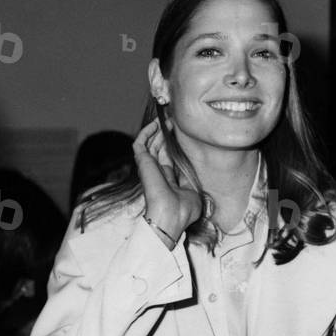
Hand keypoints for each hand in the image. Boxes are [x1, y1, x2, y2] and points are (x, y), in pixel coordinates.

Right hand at [133, 119, 202, 243]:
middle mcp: (156, 172)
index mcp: (167, 179)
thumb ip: (190, 177)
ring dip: (156, 130)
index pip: (167, 156)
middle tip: (173, 120)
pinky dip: (145, 132)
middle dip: (165, 133)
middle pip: (158, 147)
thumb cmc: (183, 210)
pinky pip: (139, 144)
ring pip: (148, 143)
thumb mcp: (193, 190)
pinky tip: (155, 124)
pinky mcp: (142, 164)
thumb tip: (195, 166)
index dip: (172, 143)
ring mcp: (149, 168)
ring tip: (165, 119)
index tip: (180, 131)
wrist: (172, 216)